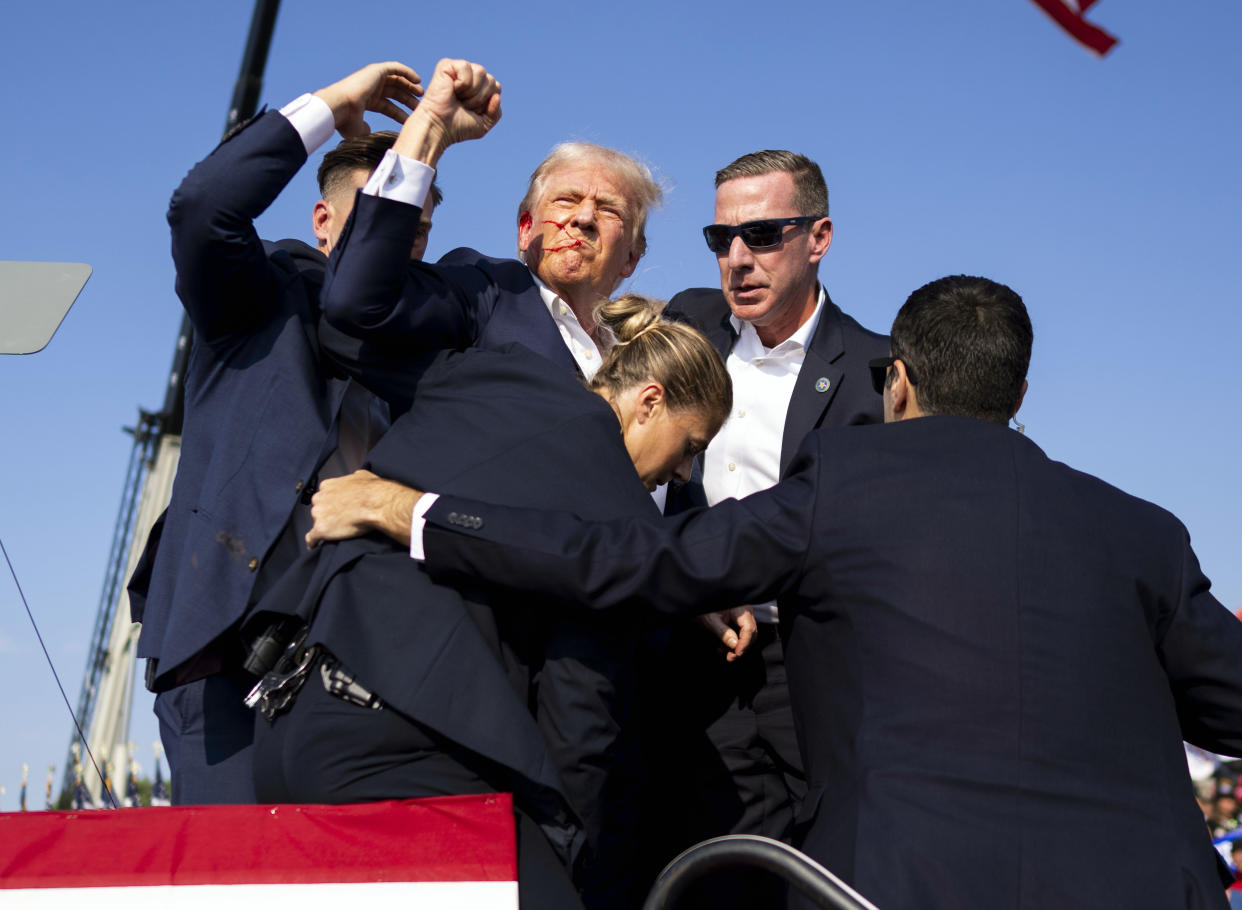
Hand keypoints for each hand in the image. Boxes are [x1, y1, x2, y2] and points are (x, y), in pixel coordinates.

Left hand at [305, 469, 421, 548]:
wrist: (376, 504)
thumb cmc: (372, 491)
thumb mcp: (363, 476)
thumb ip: (352, 478)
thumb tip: (355, 478)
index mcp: (328, 485)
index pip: (324, 495)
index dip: (332, 502)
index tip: (338, 507)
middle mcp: (319, 498)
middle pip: (318, 508)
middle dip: (327, 513)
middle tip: (341, 519)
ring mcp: (318, 514)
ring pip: (317, 522)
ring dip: (324, 526)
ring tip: (337, 532)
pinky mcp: (321, 529)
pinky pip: (312, 538)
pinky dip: (313, 542)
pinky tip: (314, 546)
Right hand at [313, 62, 423, 137]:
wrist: (340, 107)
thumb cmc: (345, 121)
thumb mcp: (357, 129)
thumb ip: (364, 130)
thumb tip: (368, 131)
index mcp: (366, 101)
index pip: (388, 107)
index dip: (400, 113)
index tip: (413, 119)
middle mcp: (370, 88)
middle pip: (395, 93)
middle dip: (408, 99)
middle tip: (421, 105)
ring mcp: (373, 78)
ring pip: (397, 80)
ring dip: (410, 86)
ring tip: (421, 93)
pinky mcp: (376, 70)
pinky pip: (395, 68)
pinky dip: (407, 72)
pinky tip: (418, 80)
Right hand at [392, 58, 500, 166]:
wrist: (439, 127)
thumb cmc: (458, 127)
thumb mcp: (484, 124)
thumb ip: (496, 112)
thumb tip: (497, 96)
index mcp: (478, 88)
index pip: (496, 87)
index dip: (487, 102)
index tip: (472, 111)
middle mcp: (469, 76)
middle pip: (491, 80)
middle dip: (480, 97)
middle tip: (463, 105)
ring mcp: (457, 70)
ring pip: (481, 71)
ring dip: (472, 91)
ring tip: (458, 98)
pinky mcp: (446, 65)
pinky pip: (466, 67)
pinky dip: (462, 82)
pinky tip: (452, 89)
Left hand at [698, 606, 756, 661]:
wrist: (698, 602)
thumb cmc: (704, 609)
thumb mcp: (711, 621)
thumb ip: (723, 633)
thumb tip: (735, 645)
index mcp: (741, 609)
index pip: (749, 628)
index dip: (744, 643)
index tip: (737, 654)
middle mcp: (745, 612)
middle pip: (751, 633)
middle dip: (741, 647)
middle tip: (730, 657)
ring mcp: (743, 616)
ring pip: (746, 635)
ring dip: (736, 646)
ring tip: (722, 651)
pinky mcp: (739, 620)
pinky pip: (741, 633)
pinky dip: (733, 641)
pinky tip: (722, 647)